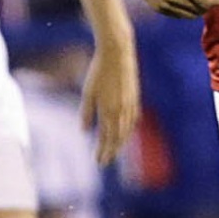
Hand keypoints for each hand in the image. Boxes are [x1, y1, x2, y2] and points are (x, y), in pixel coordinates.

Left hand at [79, 41, 140, 165]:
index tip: (98, 161)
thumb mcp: (88, 92)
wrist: (118, 55)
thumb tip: (83, 131)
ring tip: (113, 151)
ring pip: (126, 130)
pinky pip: (132, 120)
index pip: (106, 138)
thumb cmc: (99, 72)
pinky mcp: (135, 98)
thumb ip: (87, 112)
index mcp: (109, 111)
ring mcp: (130, 105)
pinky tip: (125, 132)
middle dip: (111, 151)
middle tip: (104, 161)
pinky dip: (128, 130)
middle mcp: (122, 111)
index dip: (103, 151)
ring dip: (120, 143)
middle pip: (117, 138)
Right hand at [113, 0, 218, 17]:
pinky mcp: (156, 6)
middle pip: (199, 10)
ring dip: (197, 9)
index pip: (207, 1)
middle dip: (209, 4)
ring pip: (189, 15)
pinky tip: (186, 0)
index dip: (218, 0)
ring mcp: (164, 3)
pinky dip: (185, 11)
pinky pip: (177, 15)